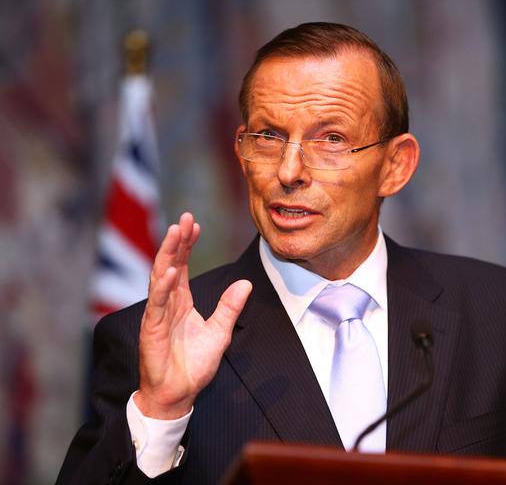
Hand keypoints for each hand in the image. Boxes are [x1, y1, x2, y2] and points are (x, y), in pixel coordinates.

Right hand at [134, 212, 251, 418]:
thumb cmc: (194, 365)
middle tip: (184, 218)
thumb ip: (230, 307)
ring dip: (168, 255)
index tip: (194, 224)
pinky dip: (164, 288)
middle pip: (170, 264)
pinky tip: (171, 271)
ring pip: (160, 278)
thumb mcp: (219, 332)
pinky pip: (157, 304)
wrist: (178, 394)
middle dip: (177, 241)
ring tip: (175, 232)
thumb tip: (245, 283)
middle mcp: (167, 303)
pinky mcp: (152, 329)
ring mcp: (157, 314)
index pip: (183, 266)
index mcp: (181, 302)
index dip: (187, 245)